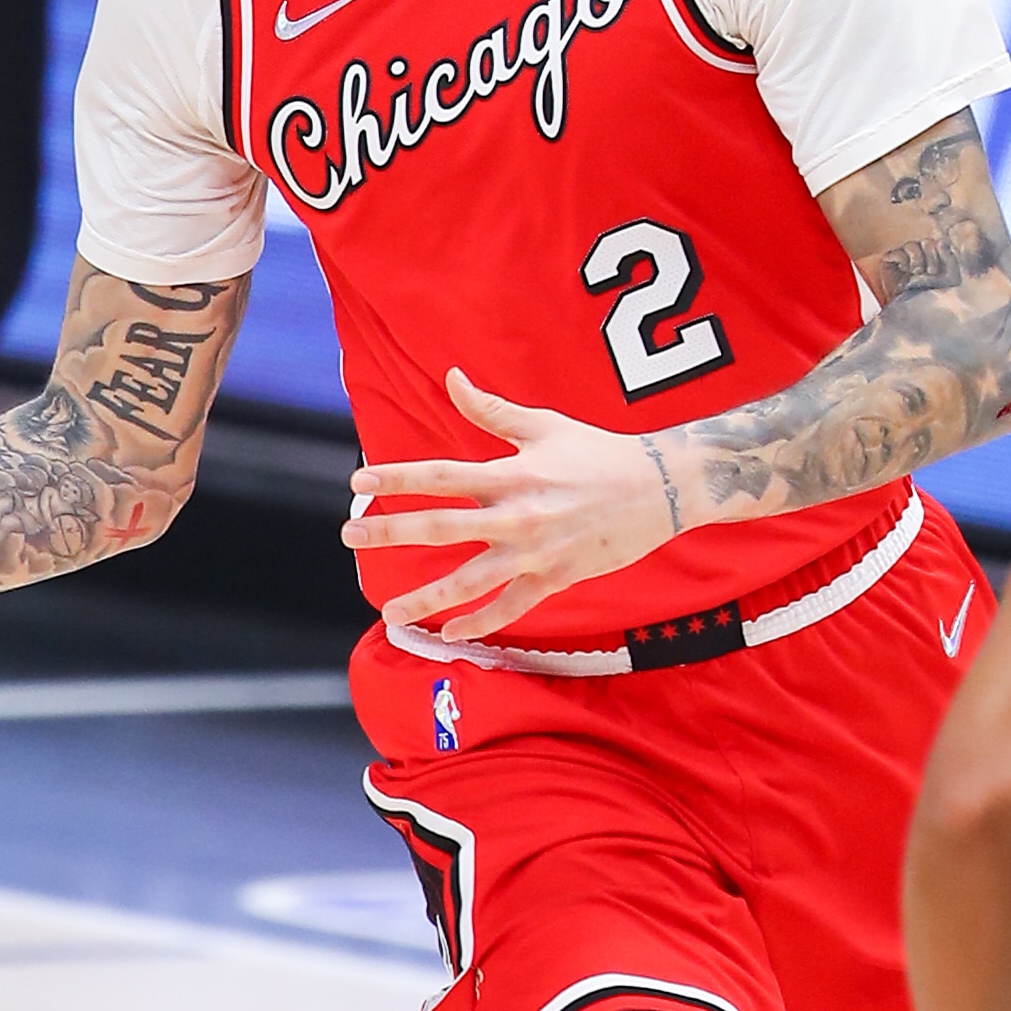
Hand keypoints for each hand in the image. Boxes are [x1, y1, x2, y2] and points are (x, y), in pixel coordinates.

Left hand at [346, 370, 681, 635]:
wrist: (661, 489)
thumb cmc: (599, 453)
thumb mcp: (544, 425)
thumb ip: (491, 408)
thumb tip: (451, 376)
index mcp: (511, 474)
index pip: (441, 474)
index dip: (397, 478)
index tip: (357, 483)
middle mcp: (517, 515)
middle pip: (441, 528)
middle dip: (390, 533)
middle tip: (349, 537)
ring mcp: (536, 551)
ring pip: (470, 581)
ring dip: (426, 598)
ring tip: (389, 612)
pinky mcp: (556, 577)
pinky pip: (512, 606)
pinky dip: (481, 622)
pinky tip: (450, 633)